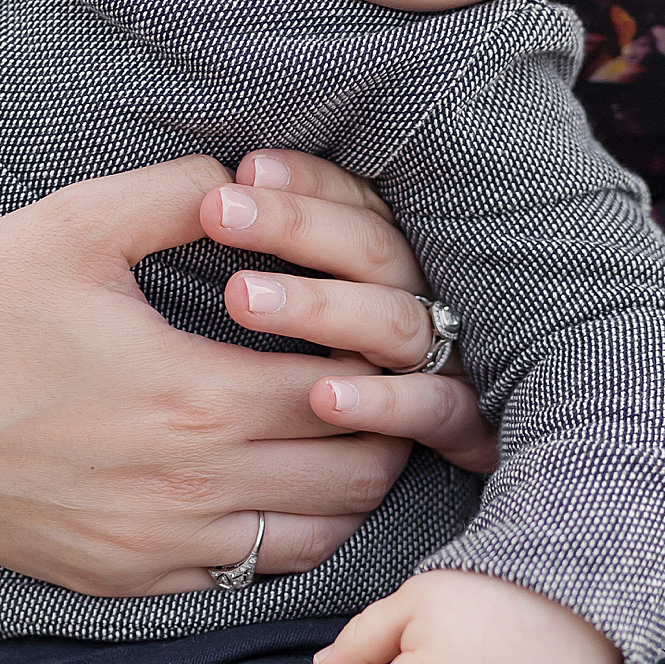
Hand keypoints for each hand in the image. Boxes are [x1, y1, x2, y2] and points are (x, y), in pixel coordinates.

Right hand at [0, 156, 482, 595]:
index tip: (374, 328)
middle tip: (371, 378)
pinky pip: (245, 577)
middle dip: (382, 427)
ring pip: (316, 540)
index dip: (383, 363)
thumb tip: (245, 173)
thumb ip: (177, 189)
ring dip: (340, 488)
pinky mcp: (126, 580)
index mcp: (198, 398)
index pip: (355, 397)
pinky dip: (277, 535)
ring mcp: (161, 548)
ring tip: (326, 432)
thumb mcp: (73, 223)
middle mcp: (194, 491)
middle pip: (357, 478)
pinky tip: (257, 482)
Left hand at [203, 151, 499, 474]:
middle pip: (371, 251)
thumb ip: (242, 237)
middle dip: (296, 226)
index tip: (244, 170)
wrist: (451, 492)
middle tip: (219, 212)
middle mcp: (417, 303)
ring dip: (323, 307)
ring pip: (394, 324)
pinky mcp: (465, 429)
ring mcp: (446, 363)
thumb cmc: (282, 372)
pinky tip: (323, 397)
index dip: (304, 183)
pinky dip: (385, 401)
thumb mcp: (268, 286)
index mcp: (379, 264)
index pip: (352, 204)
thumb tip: (199, 187)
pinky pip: (435, 411)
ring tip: (241, 298)